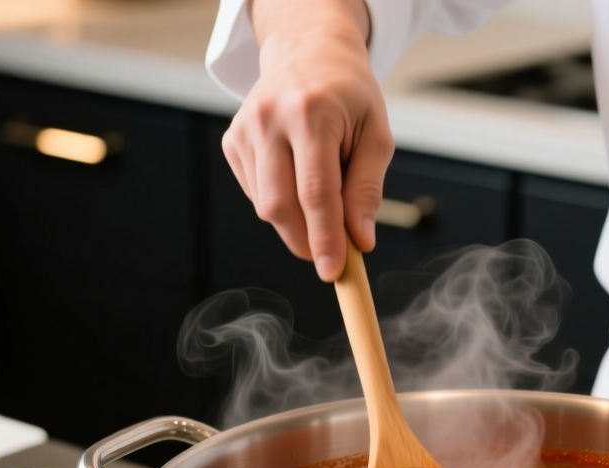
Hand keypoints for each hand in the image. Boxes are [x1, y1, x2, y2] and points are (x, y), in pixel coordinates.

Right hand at [222, 0, 391, 279]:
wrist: (307, 53)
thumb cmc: (350, 97)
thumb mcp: (376, 135)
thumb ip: (367, 189)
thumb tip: (361, 241)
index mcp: (311, 114)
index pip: (316, 193)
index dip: (325, 238)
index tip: (335, 272)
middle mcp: (269, 120)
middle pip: (281, 206)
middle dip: (307, 241)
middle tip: (332, 255)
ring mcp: (244, 130)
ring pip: (266, 206)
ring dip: (297, 222)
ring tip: (323, 196)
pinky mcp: (232, 142)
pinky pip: (257, 194)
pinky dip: (282, 204)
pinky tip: (298, 178)